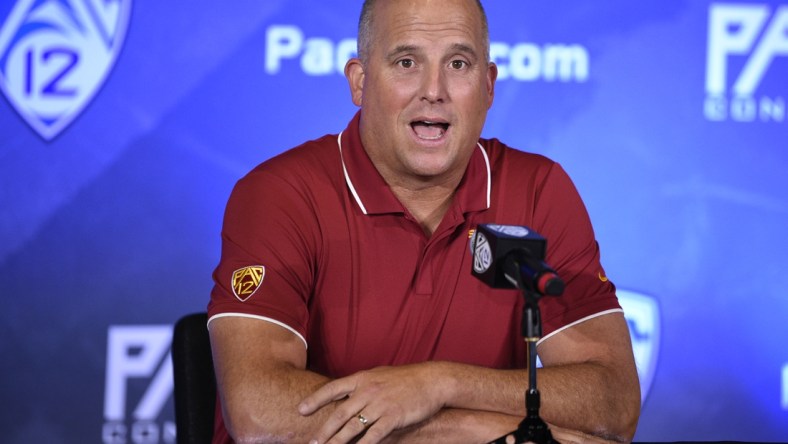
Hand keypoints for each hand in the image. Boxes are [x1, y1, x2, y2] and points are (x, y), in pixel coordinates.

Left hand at [298, 362, 448, 443]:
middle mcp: (368, 390)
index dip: (315, 400)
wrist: (432, 380)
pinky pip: (373, 435)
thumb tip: (346, 396)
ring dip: (337, 441)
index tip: (300, 410)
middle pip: (339, 413)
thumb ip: (362, 386)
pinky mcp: (393, 417)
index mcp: (362, 378)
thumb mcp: (379, 376)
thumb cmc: (406, 379)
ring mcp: (380, 404)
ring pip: (352, 426)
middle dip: (324, 430)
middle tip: (312, 443)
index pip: (333, 388)